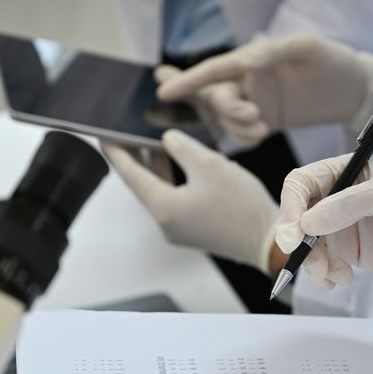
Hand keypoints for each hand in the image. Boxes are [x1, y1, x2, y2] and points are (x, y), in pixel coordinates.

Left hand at [102, 130, 278, 272]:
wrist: (269, 241)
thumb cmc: (241, 206)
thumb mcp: (210, 165)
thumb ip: (182, 147)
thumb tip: (167, 140)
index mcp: (163, 208)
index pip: (130, 175)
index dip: (117, 153)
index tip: (103, 136)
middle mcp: (165, 223)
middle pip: (143, 185)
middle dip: (137, 157)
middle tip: (129, 132)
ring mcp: (179, 230)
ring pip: (159, 192)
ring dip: (157, 168)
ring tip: (154, 141)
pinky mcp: (193, 231)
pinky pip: (174, 200)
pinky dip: (172, 180)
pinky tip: (179, 163)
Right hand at [156, 34, 372, 144]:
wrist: (356, 90)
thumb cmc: (333, 61)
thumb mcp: (306, 48)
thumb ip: (273, 52)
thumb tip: (245, 61)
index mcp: (252, 59)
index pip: (213, 70)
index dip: (187, 80)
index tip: (163, 91)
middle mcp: (248, 80)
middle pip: (216, 97)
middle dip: (228, 110)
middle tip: (255, 117)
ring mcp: (255, 102)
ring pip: (226, 119)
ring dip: (238, 126)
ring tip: (264, 126)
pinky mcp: (264, 121)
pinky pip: (241, 134)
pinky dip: (245, 137)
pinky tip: (262, 133)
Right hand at [275, 156, 372, 287]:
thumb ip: (349, 203)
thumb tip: (308, 221)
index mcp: (344, 172)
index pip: (301, 184)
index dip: (290, 208)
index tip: (293, 235)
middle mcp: (337, 197)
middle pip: (297, 217)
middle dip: (298, 242)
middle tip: (311, 262)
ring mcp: (340, 226)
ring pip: (307, 244)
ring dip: (313, 263)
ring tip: (336, 275)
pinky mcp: (348, 251)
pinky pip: (321, 263)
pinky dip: (324, 274)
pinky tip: (343, 279)